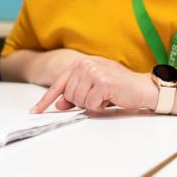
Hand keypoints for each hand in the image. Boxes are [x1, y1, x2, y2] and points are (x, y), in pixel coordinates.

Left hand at [29, 58, 157, 113]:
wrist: (143, 88)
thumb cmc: (119, 88)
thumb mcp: (93, 91)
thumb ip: (75, 94)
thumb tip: (59, 103)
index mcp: (80, 64)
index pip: (58, 85)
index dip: (45, 101)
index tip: (34, 112)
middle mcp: (84, 65)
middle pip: (68, 96)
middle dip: (82, 102)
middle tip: (98, 97)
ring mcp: (93, 72)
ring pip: (78, 101)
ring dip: (92, 104)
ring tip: (105, 97)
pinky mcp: (102, 82)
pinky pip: (91, 104)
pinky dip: (100, 106)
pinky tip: (110, 98)